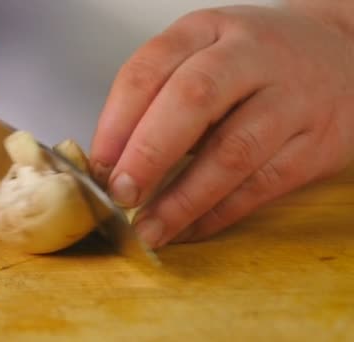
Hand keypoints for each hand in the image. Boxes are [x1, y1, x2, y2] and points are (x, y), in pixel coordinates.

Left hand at [90, 5, 353, 248]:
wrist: (344, 55)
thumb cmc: (254, 61)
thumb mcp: (204, 52)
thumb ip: (159, 96)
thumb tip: (112, 161)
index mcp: (208, 30)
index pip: (151, 67)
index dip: (117, 119)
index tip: (99, 163)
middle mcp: (250, 58)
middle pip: (193, 100)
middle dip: (148, 153)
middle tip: (120, 193)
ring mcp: (289, 100)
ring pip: (232, 152)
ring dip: (183, 199)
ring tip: (150, 229)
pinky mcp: (316, 145)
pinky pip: (261, 186)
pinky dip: (218, 214)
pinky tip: (189, 229)